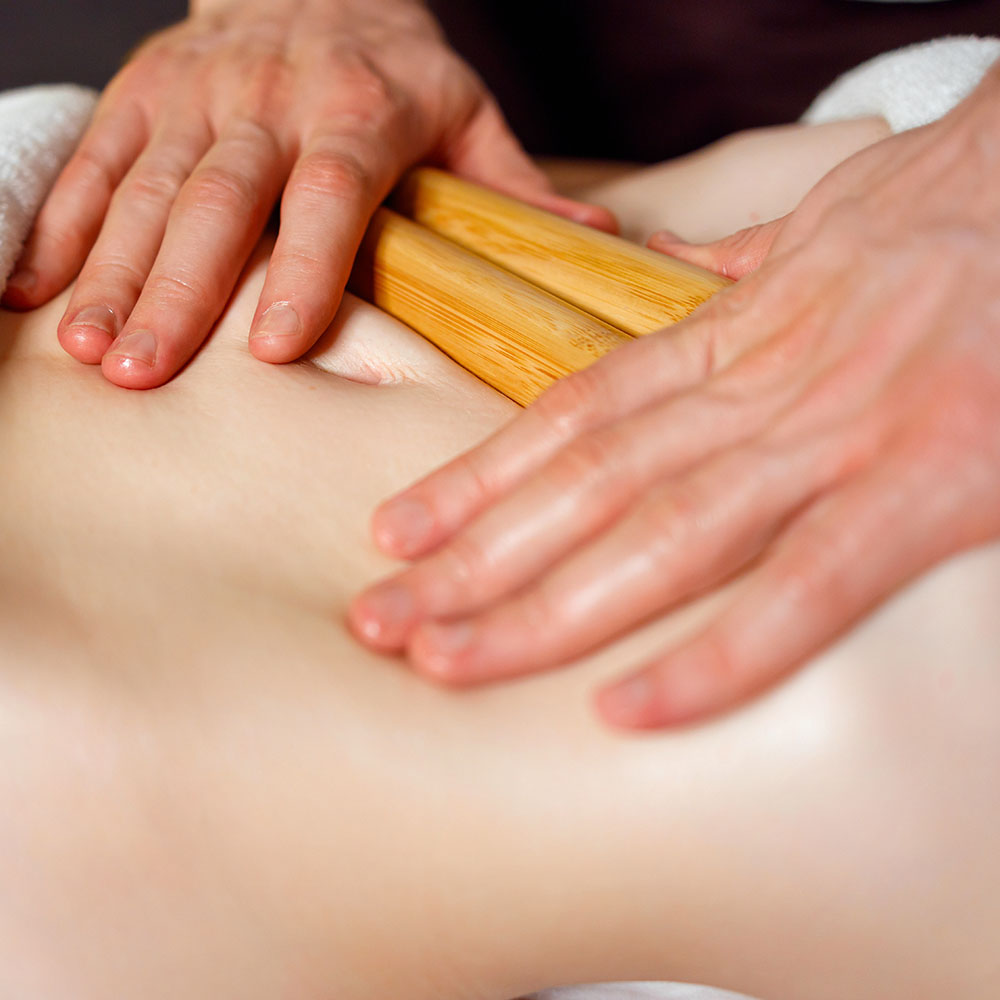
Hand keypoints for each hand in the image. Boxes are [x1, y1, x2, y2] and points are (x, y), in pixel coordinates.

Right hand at [2, 0, 611, 387]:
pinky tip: (33, 290)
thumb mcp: (470, 112)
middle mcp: (269, 101)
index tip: (273, 346)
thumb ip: (517, 184)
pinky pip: (94, 163)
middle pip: (218, 202)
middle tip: (144, 371)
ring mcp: (197, 97)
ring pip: (145, 189)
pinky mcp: (145, 95)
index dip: (302, 268)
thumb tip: (600, 242)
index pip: (330, 196)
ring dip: (112, 273)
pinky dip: (61, 226)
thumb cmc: (397, 69)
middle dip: (177, 290)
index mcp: (359, 112)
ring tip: (90, 350)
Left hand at [349, 67, 999, 727]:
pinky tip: (629, 710)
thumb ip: (732, 271)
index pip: (573, 417)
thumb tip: (672, 269)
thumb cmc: (941, 214)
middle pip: (585, 487)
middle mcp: (758, 392)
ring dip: (542, 607)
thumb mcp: (812, 230)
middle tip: (379, 624)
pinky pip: (806, 586)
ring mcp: (834, 440)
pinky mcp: (927, 486)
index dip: (478, 478)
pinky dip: (718, 653)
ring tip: (445, 660)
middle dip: (473, 562)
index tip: (400, 533)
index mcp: (732, 338)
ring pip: (658, 535)